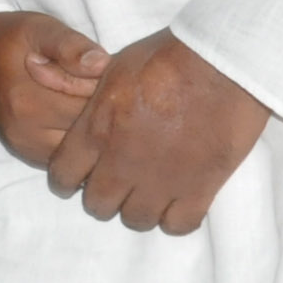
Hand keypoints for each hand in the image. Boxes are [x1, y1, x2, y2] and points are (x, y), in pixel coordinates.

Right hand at [0, 10, 105, 167]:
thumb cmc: (9, 37)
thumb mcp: (39, 29)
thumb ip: (70, 45)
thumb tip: (102, 65)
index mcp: (27, 101)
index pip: (93, 104)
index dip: (105, 84)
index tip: (97, 66)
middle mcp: (25, 132)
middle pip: (90, 128)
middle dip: (101, 106)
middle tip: (93, 80)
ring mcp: (25, 147)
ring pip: (82, 145)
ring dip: (90, 124)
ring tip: (80, 95)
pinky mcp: (27, 154)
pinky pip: (68, 153)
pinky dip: (76, 136)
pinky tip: (70, 112)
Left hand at [45, 29, 270, 235]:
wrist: (220, 63)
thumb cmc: (166, 57)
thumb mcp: (112, 71)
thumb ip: (95, 105)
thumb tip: (84, 117)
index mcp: (96, 132)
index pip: (62, 176)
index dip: (66, 180)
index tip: (76, 178)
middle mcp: (122, 162)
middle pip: (97, 205)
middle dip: (103, 197)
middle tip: (116, 185)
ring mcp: (161, 179)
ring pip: (136, 220)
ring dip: (138, 209)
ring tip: (148, 195)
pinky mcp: (200, 187)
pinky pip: (179, 225)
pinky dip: (176, 218)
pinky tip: (178, 203)